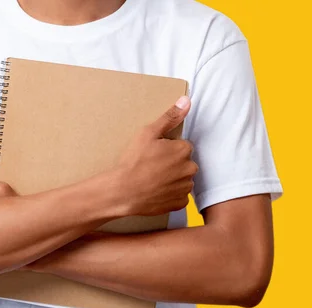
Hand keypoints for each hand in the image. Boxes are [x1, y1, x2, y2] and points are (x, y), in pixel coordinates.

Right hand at [113, 96, 197, 215]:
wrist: (122, 191)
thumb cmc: (133, 161)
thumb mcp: (148, 133)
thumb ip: (169, 117)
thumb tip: (186, 101)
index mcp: (184, 150)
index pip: (182, 147)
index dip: (168, 150)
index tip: (154, 154)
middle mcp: (189, 169)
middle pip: (184, 164)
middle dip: (172, 165)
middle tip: (152, 167)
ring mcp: (185, 188)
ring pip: (182, 180)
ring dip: (172, 180)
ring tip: (152, 180)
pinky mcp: (179, 203)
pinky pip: (178, 197)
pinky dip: (169, 195)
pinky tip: (155, 192)